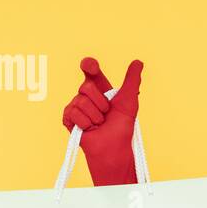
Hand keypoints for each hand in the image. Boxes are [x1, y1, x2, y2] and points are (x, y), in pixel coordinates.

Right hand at [61, 57, 142, 185]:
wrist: (114, 146)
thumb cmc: (122, 126)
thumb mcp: (129, 101)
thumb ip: (132, 80)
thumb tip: (138, 61)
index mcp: (99, 87)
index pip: (90, 70)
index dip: (89, 65)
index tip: (91, 66)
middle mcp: (85, 94)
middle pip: (86, 86)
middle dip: (101, 103)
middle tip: (106, 114)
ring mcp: (75, 105)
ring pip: (81, 101)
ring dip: (95, 116)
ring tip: (99, 124)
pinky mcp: (68, 118)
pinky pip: (74, 113)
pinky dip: (86, 123)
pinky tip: (89, 129)